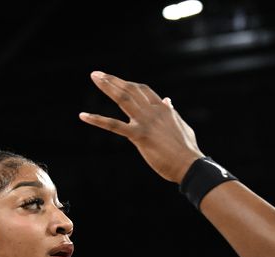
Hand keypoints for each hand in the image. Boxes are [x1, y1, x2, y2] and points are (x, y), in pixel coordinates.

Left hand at [79, 72, 204, 182]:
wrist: (190, 164)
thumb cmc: (187, 149)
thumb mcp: (181, 125)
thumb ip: (172, 112)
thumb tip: (168, 101)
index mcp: (163, 109)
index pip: (143, 90)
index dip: (129, 84)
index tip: (117, 81)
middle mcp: (153, 111)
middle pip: (130, 89)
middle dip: (113, 80)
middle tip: (97, 74)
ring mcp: (146, 122)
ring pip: (123, 99)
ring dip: (107, 87)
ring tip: (94, 78)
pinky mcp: (139, 136)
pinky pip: (114, 125)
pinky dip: (97, 119)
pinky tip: (83, 115)